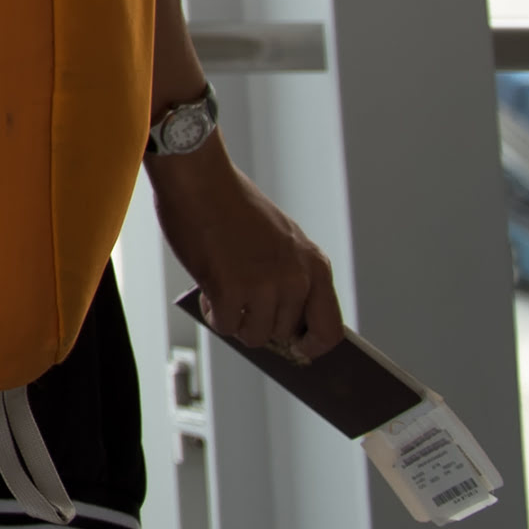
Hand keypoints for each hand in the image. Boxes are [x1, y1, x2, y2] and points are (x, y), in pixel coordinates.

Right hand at [149, 141, 346, 359]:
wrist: (199, 178)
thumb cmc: (232, 204)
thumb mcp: (280, 239)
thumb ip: (288, 275)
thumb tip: (279, 319)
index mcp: (314, 265)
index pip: (330, 330)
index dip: (312, 347)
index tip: (297, 349)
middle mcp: (296, 279)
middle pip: (283, 333)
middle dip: (259, 323)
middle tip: (240, 302)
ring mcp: (264, 286)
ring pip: (254, 335)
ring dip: (235, 320)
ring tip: (221, 291)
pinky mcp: (230, 290)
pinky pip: (225, 326)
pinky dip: (213, 313)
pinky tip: (207, 289)